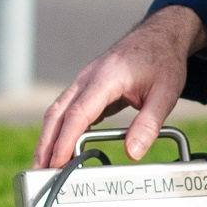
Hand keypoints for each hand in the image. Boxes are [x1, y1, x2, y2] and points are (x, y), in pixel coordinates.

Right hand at [33, 5, 206, 167]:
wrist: (160, 35)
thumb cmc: (163, 61)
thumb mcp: (166, 93)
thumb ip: (149, 124)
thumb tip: (133, 153)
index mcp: (105, 78)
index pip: (78, 114)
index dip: (65, 141)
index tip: (58, 163)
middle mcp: (87, 78)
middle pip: (57, 114)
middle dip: (46, 144)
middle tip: (40, 171)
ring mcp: (84, 81)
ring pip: (57, 111)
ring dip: (48, 138)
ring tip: (44, 165)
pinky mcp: (87, 87)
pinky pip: (67, 109)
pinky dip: (59, 129)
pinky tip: (60, 147)